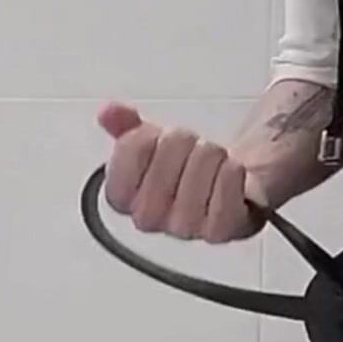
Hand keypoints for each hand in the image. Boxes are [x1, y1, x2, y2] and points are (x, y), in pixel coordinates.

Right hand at [96, 102, 264, 242]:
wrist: (233, 182)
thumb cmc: (189, 166)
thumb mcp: (154, 141)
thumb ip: (126, 126)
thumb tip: (109, 112)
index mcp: (125, 197)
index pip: (124, 164)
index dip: (145, 141)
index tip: (156, 136)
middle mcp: (151, 218)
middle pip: (161, 171)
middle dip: (180, 145)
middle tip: (191, 143)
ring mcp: (186, 228)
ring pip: (195, 184)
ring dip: (210, 157)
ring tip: (214, 156)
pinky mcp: (223, 229)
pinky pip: (224, 202)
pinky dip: (231, 176)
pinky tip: (232, 169)